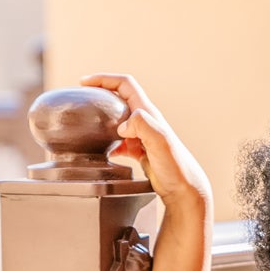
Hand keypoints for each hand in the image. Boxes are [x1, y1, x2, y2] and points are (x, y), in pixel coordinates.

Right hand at [79, 72, 212, 209]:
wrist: (185, 191)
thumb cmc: (176, 168)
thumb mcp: (160, 141)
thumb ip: (143, 125)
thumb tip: (122, 125)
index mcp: (148, 114)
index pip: (125, 85)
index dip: (104, 79)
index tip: (85, 82)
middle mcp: (146, 123)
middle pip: (120, 100)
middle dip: (101, 96)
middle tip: (84, 101)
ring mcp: (143, 138)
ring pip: (119, 122)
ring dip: (104, 121)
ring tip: (89, 126)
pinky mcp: (142, 154)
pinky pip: (122, 144)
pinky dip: (111, 145)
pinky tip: (106, 154)